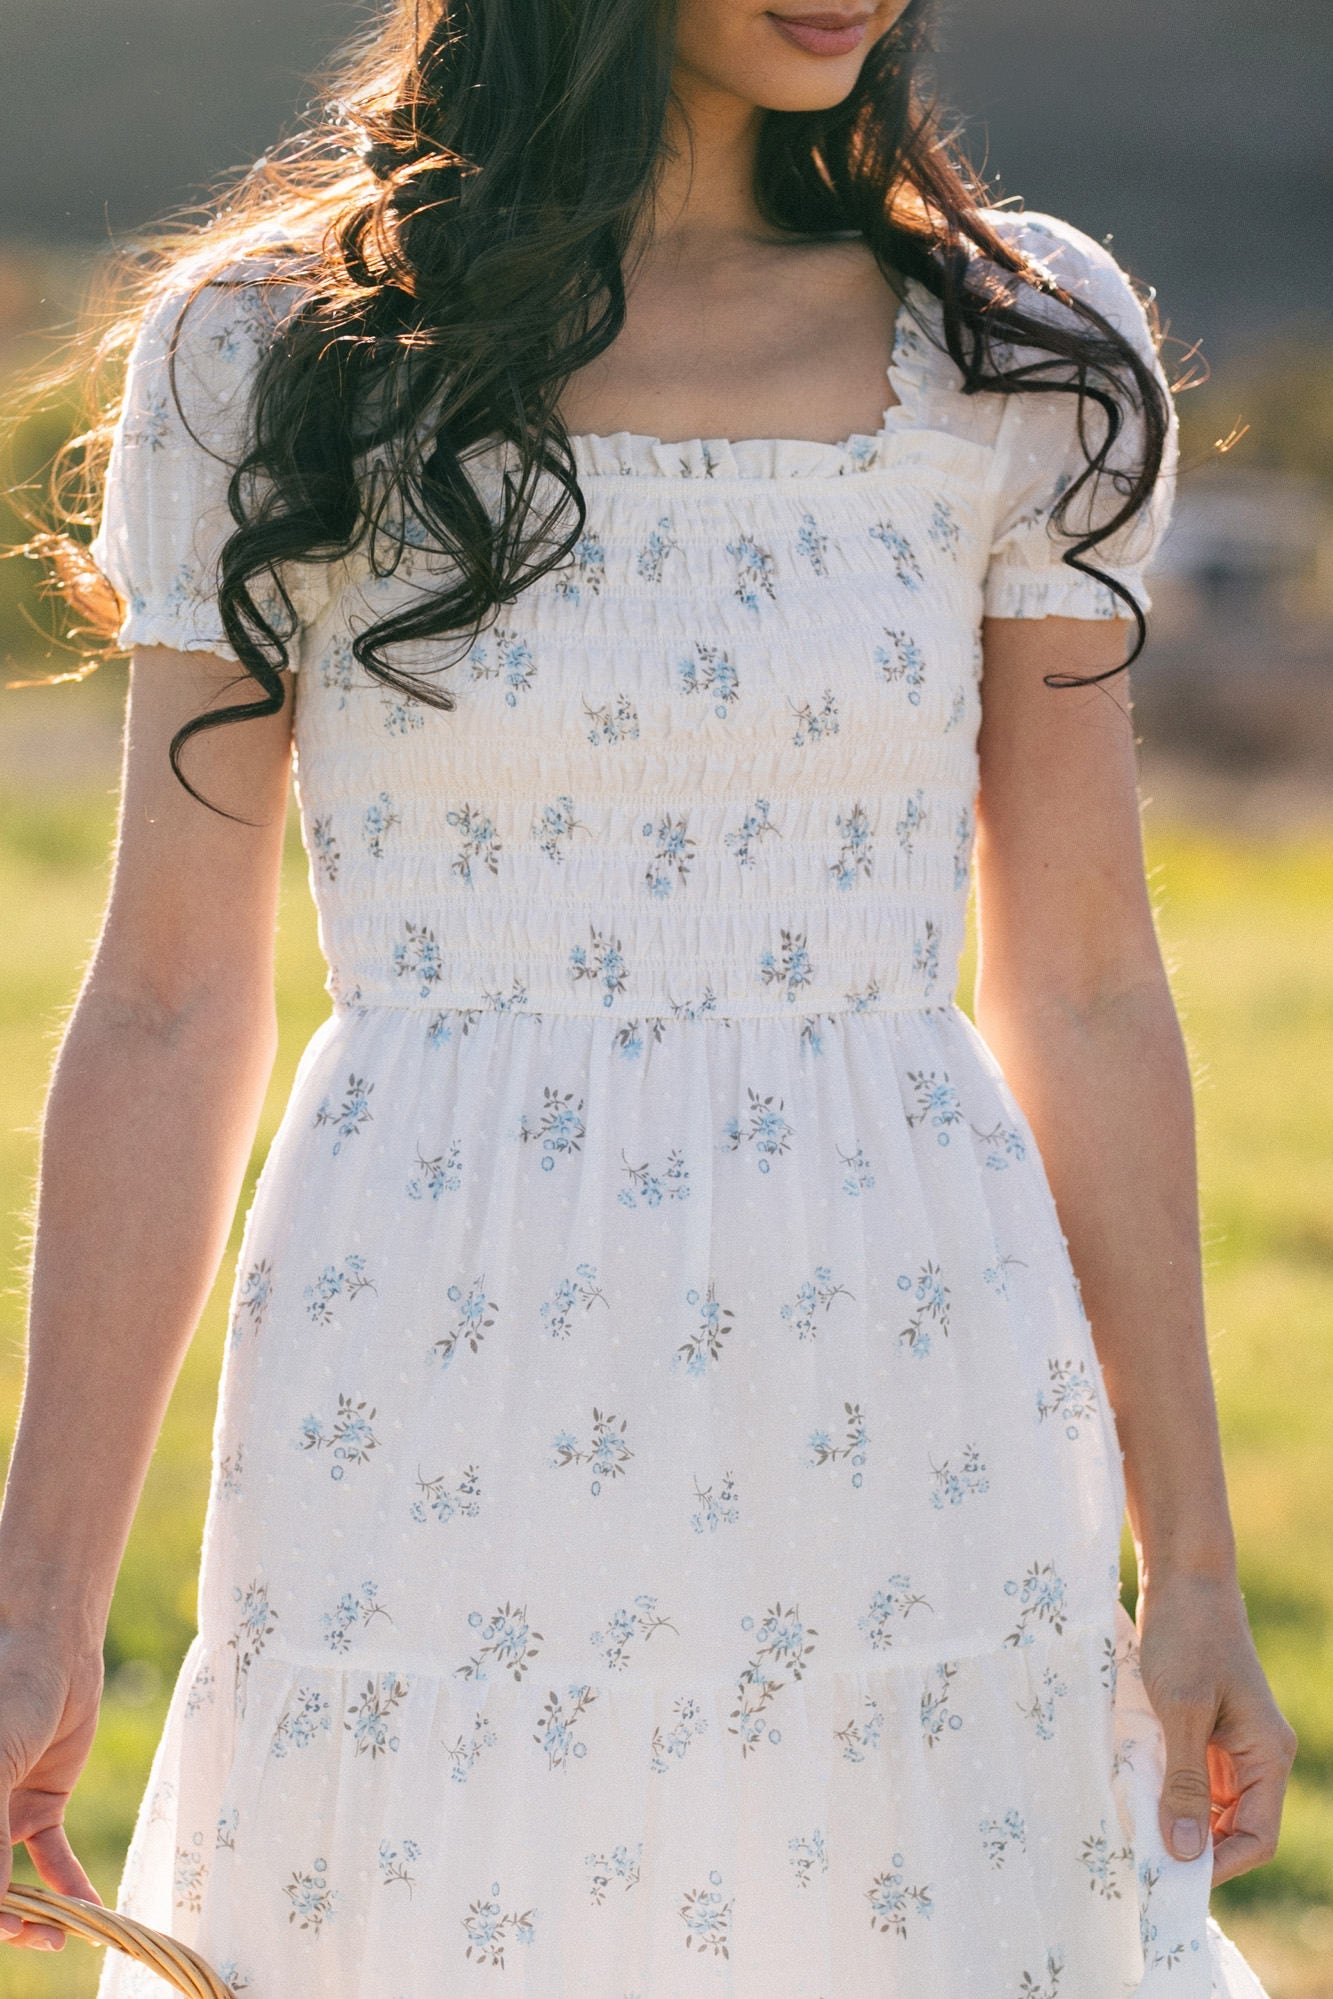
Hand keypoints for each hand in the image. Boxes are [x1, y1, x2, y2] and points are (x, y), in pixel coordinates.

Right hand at [0, 1621, 103, 1950]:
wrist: (53, 1645)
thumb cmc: (8, 1693)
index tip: (3, 1926)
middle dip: (5, 1920)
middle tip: (38, 1936)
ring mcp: (1, 1814)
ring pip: (12, 1883)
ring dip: (36, 1913)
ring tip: (62, 1935)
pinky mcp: (40, 1803)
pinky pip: (50, 1856)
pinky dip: (69, 1884)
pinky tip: (90, 1908)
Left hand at [1137, 1570, 1297, 1884]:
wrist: (1183, 1576)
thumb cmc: (1186, 1637)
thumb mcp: (1181, 1711)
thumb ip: (1184, 1782)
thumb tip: (1186, 1854)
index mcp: (1267, 1756)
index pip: (1256, 1838)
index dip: (1218, 1865)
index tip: (1170, 1877)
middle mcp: (1256, 1755)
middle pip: (1233, 1827)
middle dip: (1193, 1846)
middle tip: (1143, 1859)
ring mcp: (1231, 1741)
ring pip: (1209, 1804)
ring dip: (1175, 1817)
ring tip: (1134, 1827)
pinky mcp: (1206, 1727)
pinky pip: (1192, 1775)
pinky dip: (1167, 1787)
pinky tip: (1134, 1789)